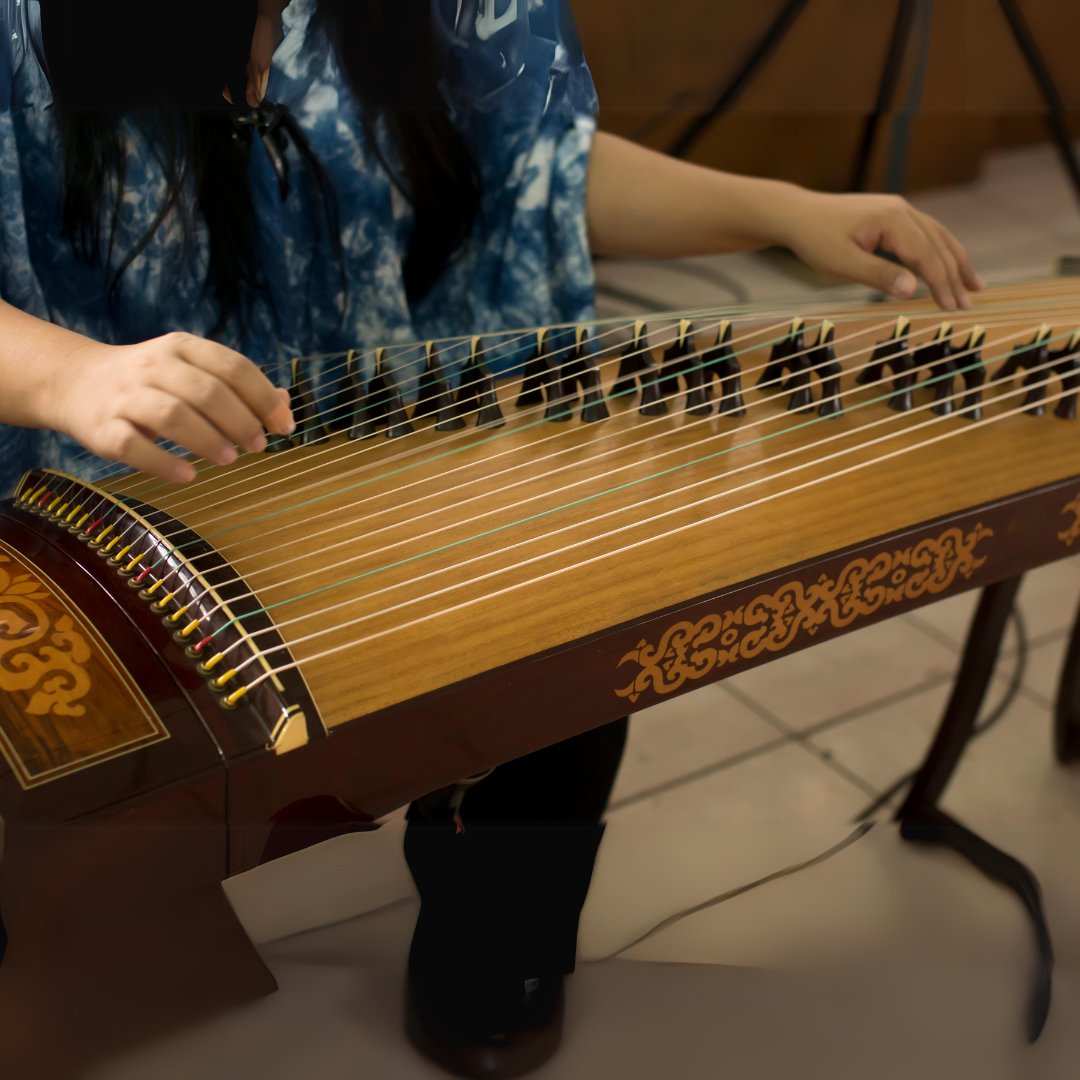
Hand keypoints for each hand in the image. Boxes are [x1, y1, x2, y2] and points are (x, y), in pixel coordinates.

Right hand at [50, 332, 294, 482]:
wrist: (76, 382)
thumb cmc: (153, 383)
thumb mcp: (193, 372)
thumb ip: (238, 387)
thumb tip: (284, 405)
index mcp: (182, 347)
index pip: (233, 367)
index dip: (264, 398)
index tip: (283, 426)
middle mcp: (153, 365)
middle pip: (207, 391)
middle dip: (240, 421)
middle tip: (257, 446)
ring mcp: (125, 395)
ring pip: (172, 415)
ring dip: (208, 440)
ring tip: (229, 458)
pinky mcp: (102, 427)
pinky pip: (134, 445)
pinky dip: (164, 463)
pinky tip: (188, 475)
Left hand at [776, 190, 983, 310]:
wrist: (798, 214)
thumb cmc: (815, 239)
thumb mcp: (842, 263)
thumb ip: (877, 275)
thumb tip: (912, 289)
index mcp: (892, 219)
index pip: (926, 255)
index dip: (942, 283)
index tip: (953, 308)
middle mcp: (902, 209)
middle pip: (939, 245)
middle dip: (955, 276)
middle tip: (968, 305)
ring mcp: (899, 209)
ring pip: (937, 236)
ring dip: (956, 262)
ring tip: (974, 286)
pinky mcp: (893, 215)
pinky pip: (925, 234)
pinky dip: (940, 252)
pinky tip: (947, 267)